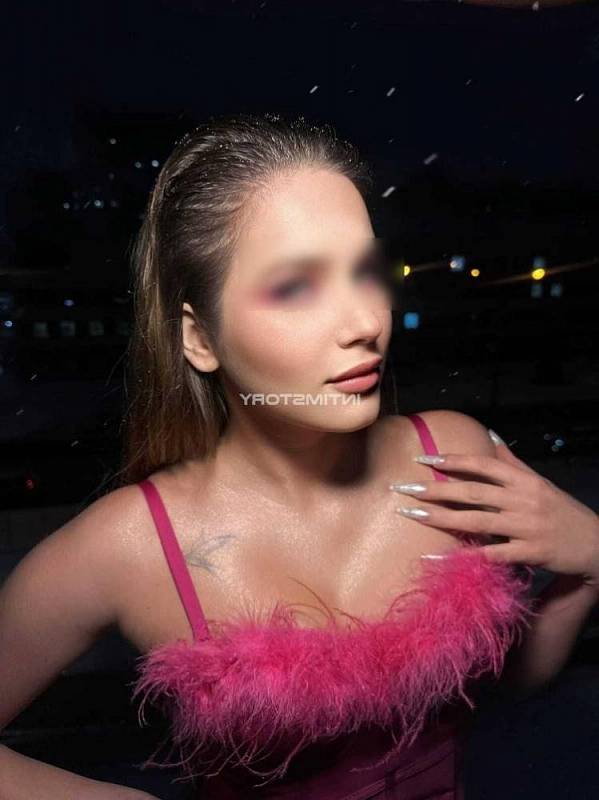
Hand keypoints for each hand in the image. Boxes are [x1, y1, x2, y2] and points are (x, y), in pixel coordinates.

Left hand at [390, 434, 598, 590]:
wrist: (597, 545)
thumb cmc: (562, 512)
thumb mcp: (539, 482)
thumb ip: (511, 461)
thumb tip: (489, 434)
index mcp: (524, 481)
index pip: (483, 464)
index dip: (452, 460)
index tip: (422, 459)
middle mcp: (523, 500)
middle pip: (472, 491)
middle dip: (435, 489)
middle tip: (402, 487)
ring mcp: (525, 528)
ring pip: (476, 520)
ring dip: (439, 518)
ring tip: (410, 515)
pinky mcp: (528, 554)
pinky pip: (488, 555)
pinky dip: (460, 556)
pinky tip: (434, 558)